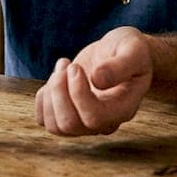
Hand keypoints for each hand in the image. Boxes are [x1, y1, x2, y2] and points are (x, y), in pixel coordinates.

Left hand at [34, 26, 151, 135]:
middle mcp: (104, 122)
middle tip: (67, 64)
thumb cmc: (131, 50)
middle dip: (60, 92)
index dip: (77, 93)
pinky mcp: (69, 114)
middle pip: (70, 124)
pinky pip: (45, 120)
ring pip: (55, 126)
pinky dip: (43, 99)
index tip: (75, 66)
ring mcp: (85, 122)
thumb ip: (121, 65)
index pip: (94, 117)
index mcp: (123, 109)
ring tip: (62, 67)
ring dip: (51, 94)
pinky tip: (56, 77)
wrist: (121, 52)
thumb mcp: (133, 50)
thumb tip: (98, 80)